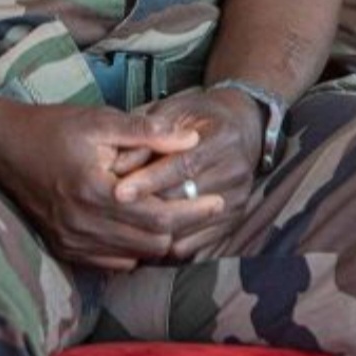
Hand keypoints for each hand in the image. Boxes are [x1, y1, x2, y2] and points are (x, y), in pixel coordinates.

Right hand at [0, 101, 223, 271]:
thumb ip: (146, 132)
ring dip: (159, 240)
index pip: (162, 217)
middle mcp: (85, 226)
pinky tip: (140, 227)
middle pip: (153, 243)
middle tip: (200, 206)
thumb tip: (192, 141)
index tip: (218, 201)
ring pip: (135, 257)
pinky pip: (111, 263)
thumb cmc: (50, 126)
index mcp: (98, 193)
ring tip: (176, 216)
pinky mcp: (63, 248)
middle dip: (182, 227)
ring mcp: (72, 242)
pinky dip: (133, 250)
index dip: (194, 211)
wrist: (0, 145)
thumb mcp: (99, 120)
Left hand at [112, 87, 262, 259]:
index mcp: (222, 137)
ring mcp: (238, 198)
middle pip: (187, 199)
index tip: (118, 192)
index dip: (148, 180)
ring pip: (192, 227)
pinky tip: (147, 238)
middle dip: (147, 207)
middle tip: (113, 214)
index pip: (182, 165)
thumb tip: (118, 161)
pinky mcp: (236, 220)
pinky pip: (200, 244)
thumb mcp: (174, 110)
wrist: (242, 127)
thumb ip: (148, 132)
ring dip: (156, 231)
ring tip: (124, 228)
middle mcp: (236, 170)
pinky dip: (171, 245)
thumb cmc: (198, 115)